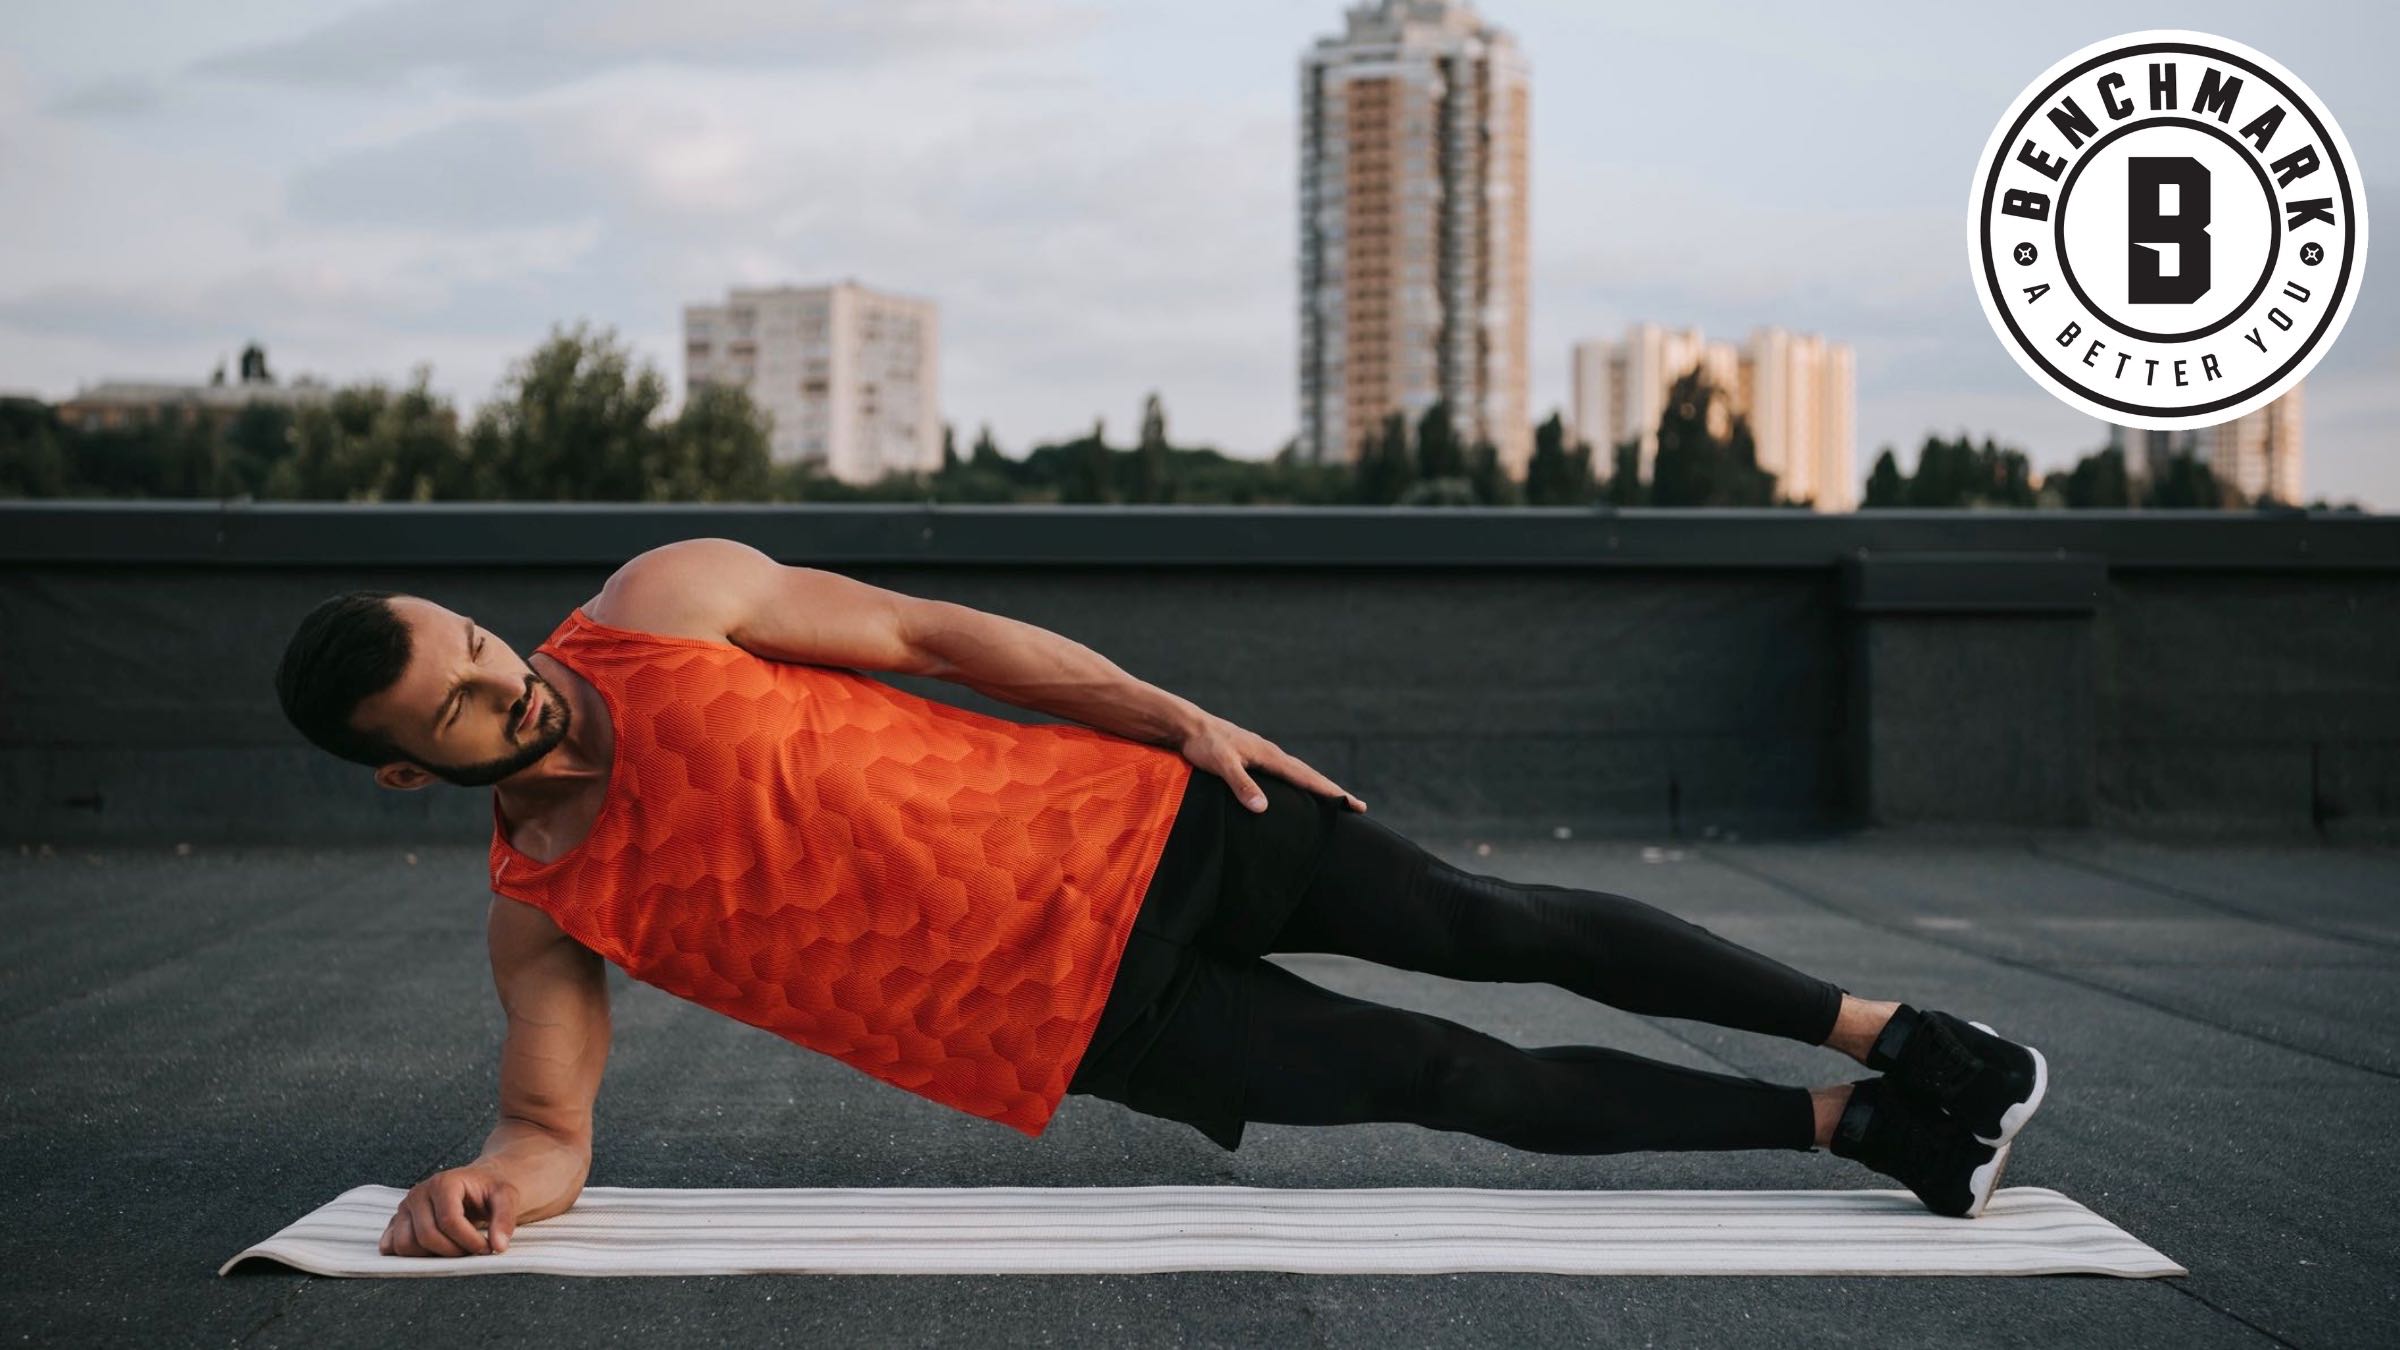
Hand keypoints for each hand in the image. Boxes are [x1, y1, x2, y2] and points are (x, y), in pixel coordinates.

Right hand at [379, 1165, 520, 1257]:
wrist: (479, 1183)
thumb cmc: (491, 1189)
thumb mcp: (506, 1197)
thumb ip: (505, 1219)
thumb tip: (498, 1245)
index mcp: (443, 1183)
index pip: (449, 1221)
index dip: (469, 1241)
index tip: (487, 1248)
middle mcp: (418, 1193)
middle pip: (426, 1236)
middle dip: (452, 1251)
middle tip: (471, 1251)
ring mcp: (405, 1208)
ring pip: (406, 1244)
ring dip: (431, 1256)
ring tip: (455, 1249)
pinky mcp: (399, 1221)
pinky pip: (393, 1245)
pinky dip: (409, 1255)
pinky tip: (431, 1254)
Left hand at [1179, 713, 1365, 814]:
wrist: (1188, 725)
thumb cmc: (1203, 744)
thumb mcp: (1222, 764)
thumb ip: (1241, 784)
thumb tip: (1262, 808)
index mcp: (1270, 756)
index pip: (1307, 778)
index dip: (1330, 793)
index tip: (1352, 805)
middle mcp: (1272, 754)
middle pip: (1309, 775)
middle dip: (1332, 791)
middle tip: (1356, 806)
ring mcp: (1263, 754)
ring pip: (1298, 773)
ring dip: (1317, 786)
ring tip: (1333, 799)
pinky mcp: (1253, 757)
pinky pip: (1284, 772)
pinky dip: (1298, 782)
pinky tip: (1296, 790)